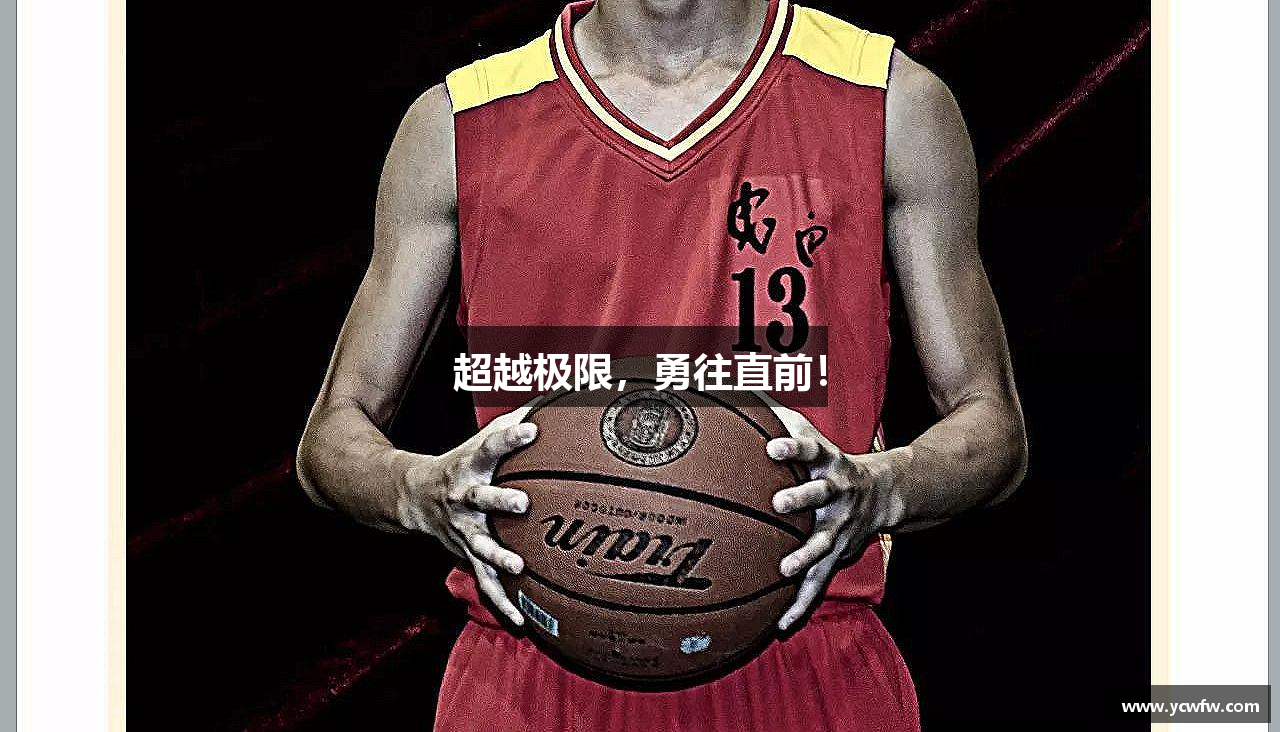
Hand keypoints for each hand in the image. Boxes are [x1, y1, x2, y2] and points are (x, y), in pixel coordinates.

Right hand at [396, 406, 536, 624]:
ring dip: (498, 556)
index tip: (530, 429)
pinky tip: (523, 620)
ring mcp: (463, 532)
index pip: (490, 447)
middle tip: (522, 502)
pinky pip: (484, 584)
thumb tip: (556, 400)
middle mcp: (464, 499)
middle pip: (482, 499)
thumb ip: (514, 424)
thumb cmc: (461, 466)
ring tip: (518, 565)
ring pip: (480, 546)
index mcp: (470, 467)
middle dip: (501, 501)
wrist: (413, 498)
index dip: (508, 438)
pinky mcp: (466, 556)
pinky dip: (502, 603)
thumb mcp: (479, 441)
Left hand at [766, 405, 902, 630]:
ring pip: (823, 542)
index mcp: (828, 464)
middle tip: (779, 501)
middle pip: (820, 494)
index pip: (811, 450)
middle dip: (802, 497)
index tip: (773, 445)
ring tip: (784, 567)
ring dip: (805, 554)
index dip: (794, 448)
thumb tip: (738, 389)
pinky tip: (780, 625)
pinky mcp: (837, 556)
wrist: (884, 495)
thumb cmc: (832, 463)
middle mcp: (837, 494)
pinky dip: (800, 604)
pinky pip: (818, 583)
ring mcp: (839, 528)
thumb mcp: (814, 438)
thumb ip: (780, 419)